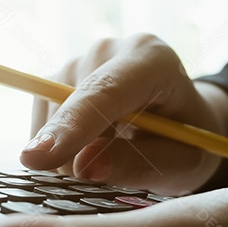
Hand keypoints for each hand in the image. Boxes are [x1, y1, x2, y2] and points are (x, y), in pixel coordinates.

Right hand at [21, 34, 227, 194]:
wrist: (180, 120)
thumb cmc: (188, 143)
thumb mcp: (182, 164)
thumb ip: (139, 165)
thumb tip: (83, 167)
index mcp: (152, 59)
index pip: (104, 93)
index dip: (72, 126)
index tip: (39, 157)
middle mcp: (109, 50)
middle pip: (70, 108)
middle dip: (76, 155)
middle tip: (111, 176)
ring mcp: (77, 60)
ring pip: (48, 118)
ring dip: (66, 155)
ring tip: (108, 158)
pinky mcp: (54, 78)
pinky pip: (40, 123)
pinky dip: (57, 149)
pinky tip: (89, 148)